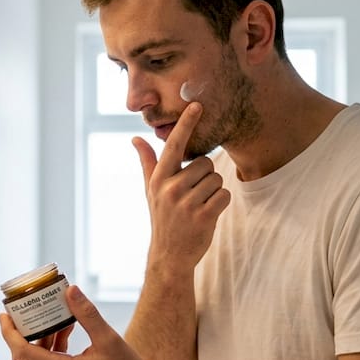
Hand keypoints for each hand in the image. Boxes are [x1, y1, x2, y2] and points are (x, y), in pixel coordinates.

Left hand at [0, 285, 159, 359]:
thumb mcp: (109, 339)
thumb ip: (87, 314)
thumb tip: (70, 290)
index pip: (23, 353)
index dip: (9, 334)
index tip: (4, 316)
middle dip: (19, 336)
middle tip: (20, 315)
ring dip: (41, 343)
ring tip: (58, 321)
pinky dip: (52, 352)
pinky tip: (67, 336)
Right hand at [131, 103, 229, 268]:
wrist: (170, 255)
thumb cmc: (163, 217)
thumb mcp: (151, 190)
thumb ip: (147, 162)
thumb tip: (135, 139)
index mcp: (159, 179)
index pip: (174, 145)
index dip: (186, 124)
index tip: (197, 105)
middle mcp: (171, 189)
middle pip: (205, 163)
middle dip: (205, 176)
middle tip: (194, 195)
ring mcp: (187, 204)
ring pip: (216, 179)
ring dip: (214, 191)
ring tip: (199, 205)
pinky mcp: (204, 216)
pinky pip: (224, 194)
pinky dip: (221, 203)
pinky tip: (208, 214)